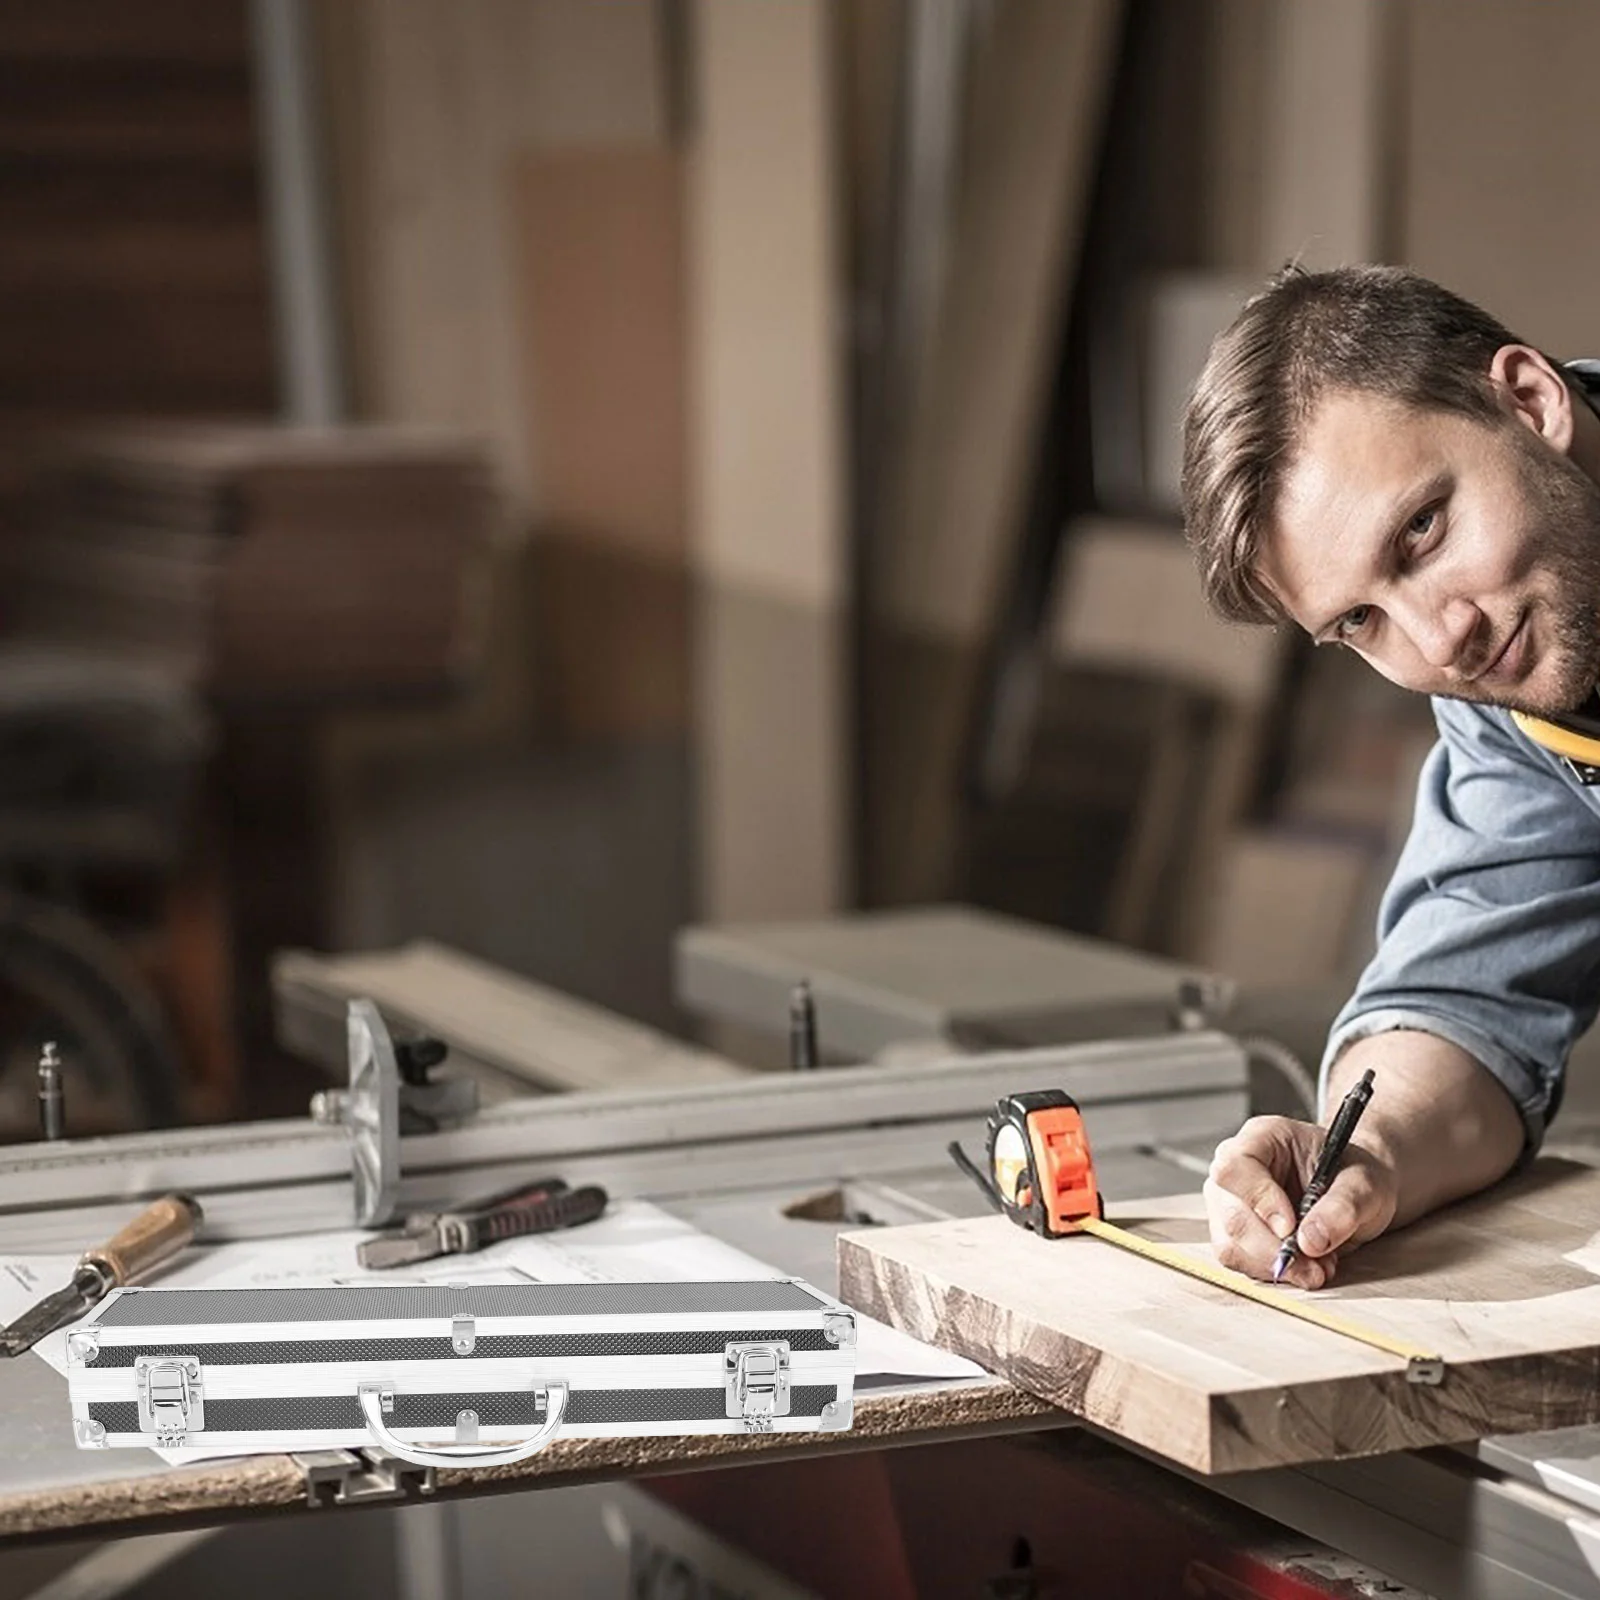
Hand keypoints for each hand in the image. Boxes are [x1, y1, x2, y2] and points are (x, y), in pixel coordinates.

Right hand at [1203, 1115, 1398, 1287]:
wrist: (1355, 1193)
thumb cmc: (1354, 1176)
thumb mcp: (1364, 1184)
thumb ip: (1342, 1208)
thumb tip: (1310, 1241)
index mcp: (1262, 1138)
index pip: (1235, 1166)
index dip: (1258, 1199)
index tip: (1290, 1227)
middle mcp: (1236, 1168)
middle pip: (1231, 1214)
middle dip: (1274, 1249)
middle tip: (1315, 1265)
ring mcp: (1229, 1202)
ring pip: (1230, 1244)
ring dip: (1274, 1265)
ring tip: (1316, 1266)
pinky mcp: (1233, 1232)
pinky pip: (1239, 1261)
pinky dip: (1272, 1272)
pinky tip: (1303, 1266)